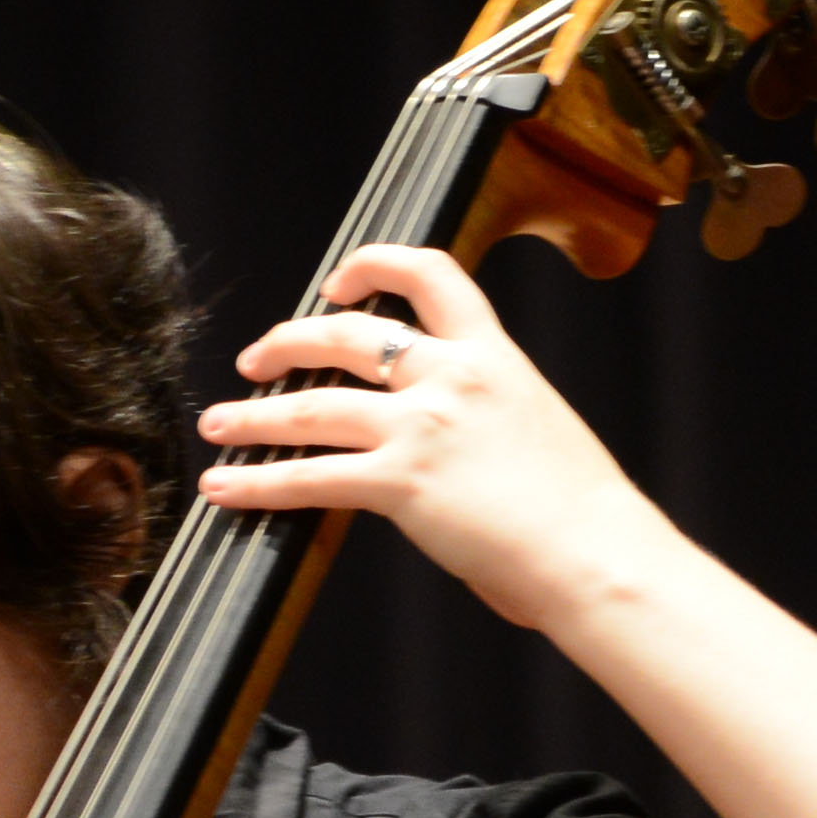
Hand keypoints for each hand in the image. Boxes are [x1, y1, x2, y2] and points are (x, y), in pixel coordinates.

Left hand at [203, 247, 686, 635]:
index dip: (373, 265)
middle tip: (256, 361)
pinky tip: (226, 488)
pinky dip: (258, 482)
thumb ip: (480, 415)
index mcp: (493, 355)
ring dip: (252, 416)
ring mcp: (422, 427)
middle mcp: (451, 377)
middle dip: (287, 341)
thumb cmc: (579, 511)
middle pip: (346, 334)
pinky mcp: (401, 482)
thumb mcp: (534, 428)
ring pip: (312, 406)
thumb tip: (439, 439)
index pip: (430, 274)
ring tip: (218, 425)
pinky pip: (310, 477)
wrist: (598, 552)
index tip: (337, 284)